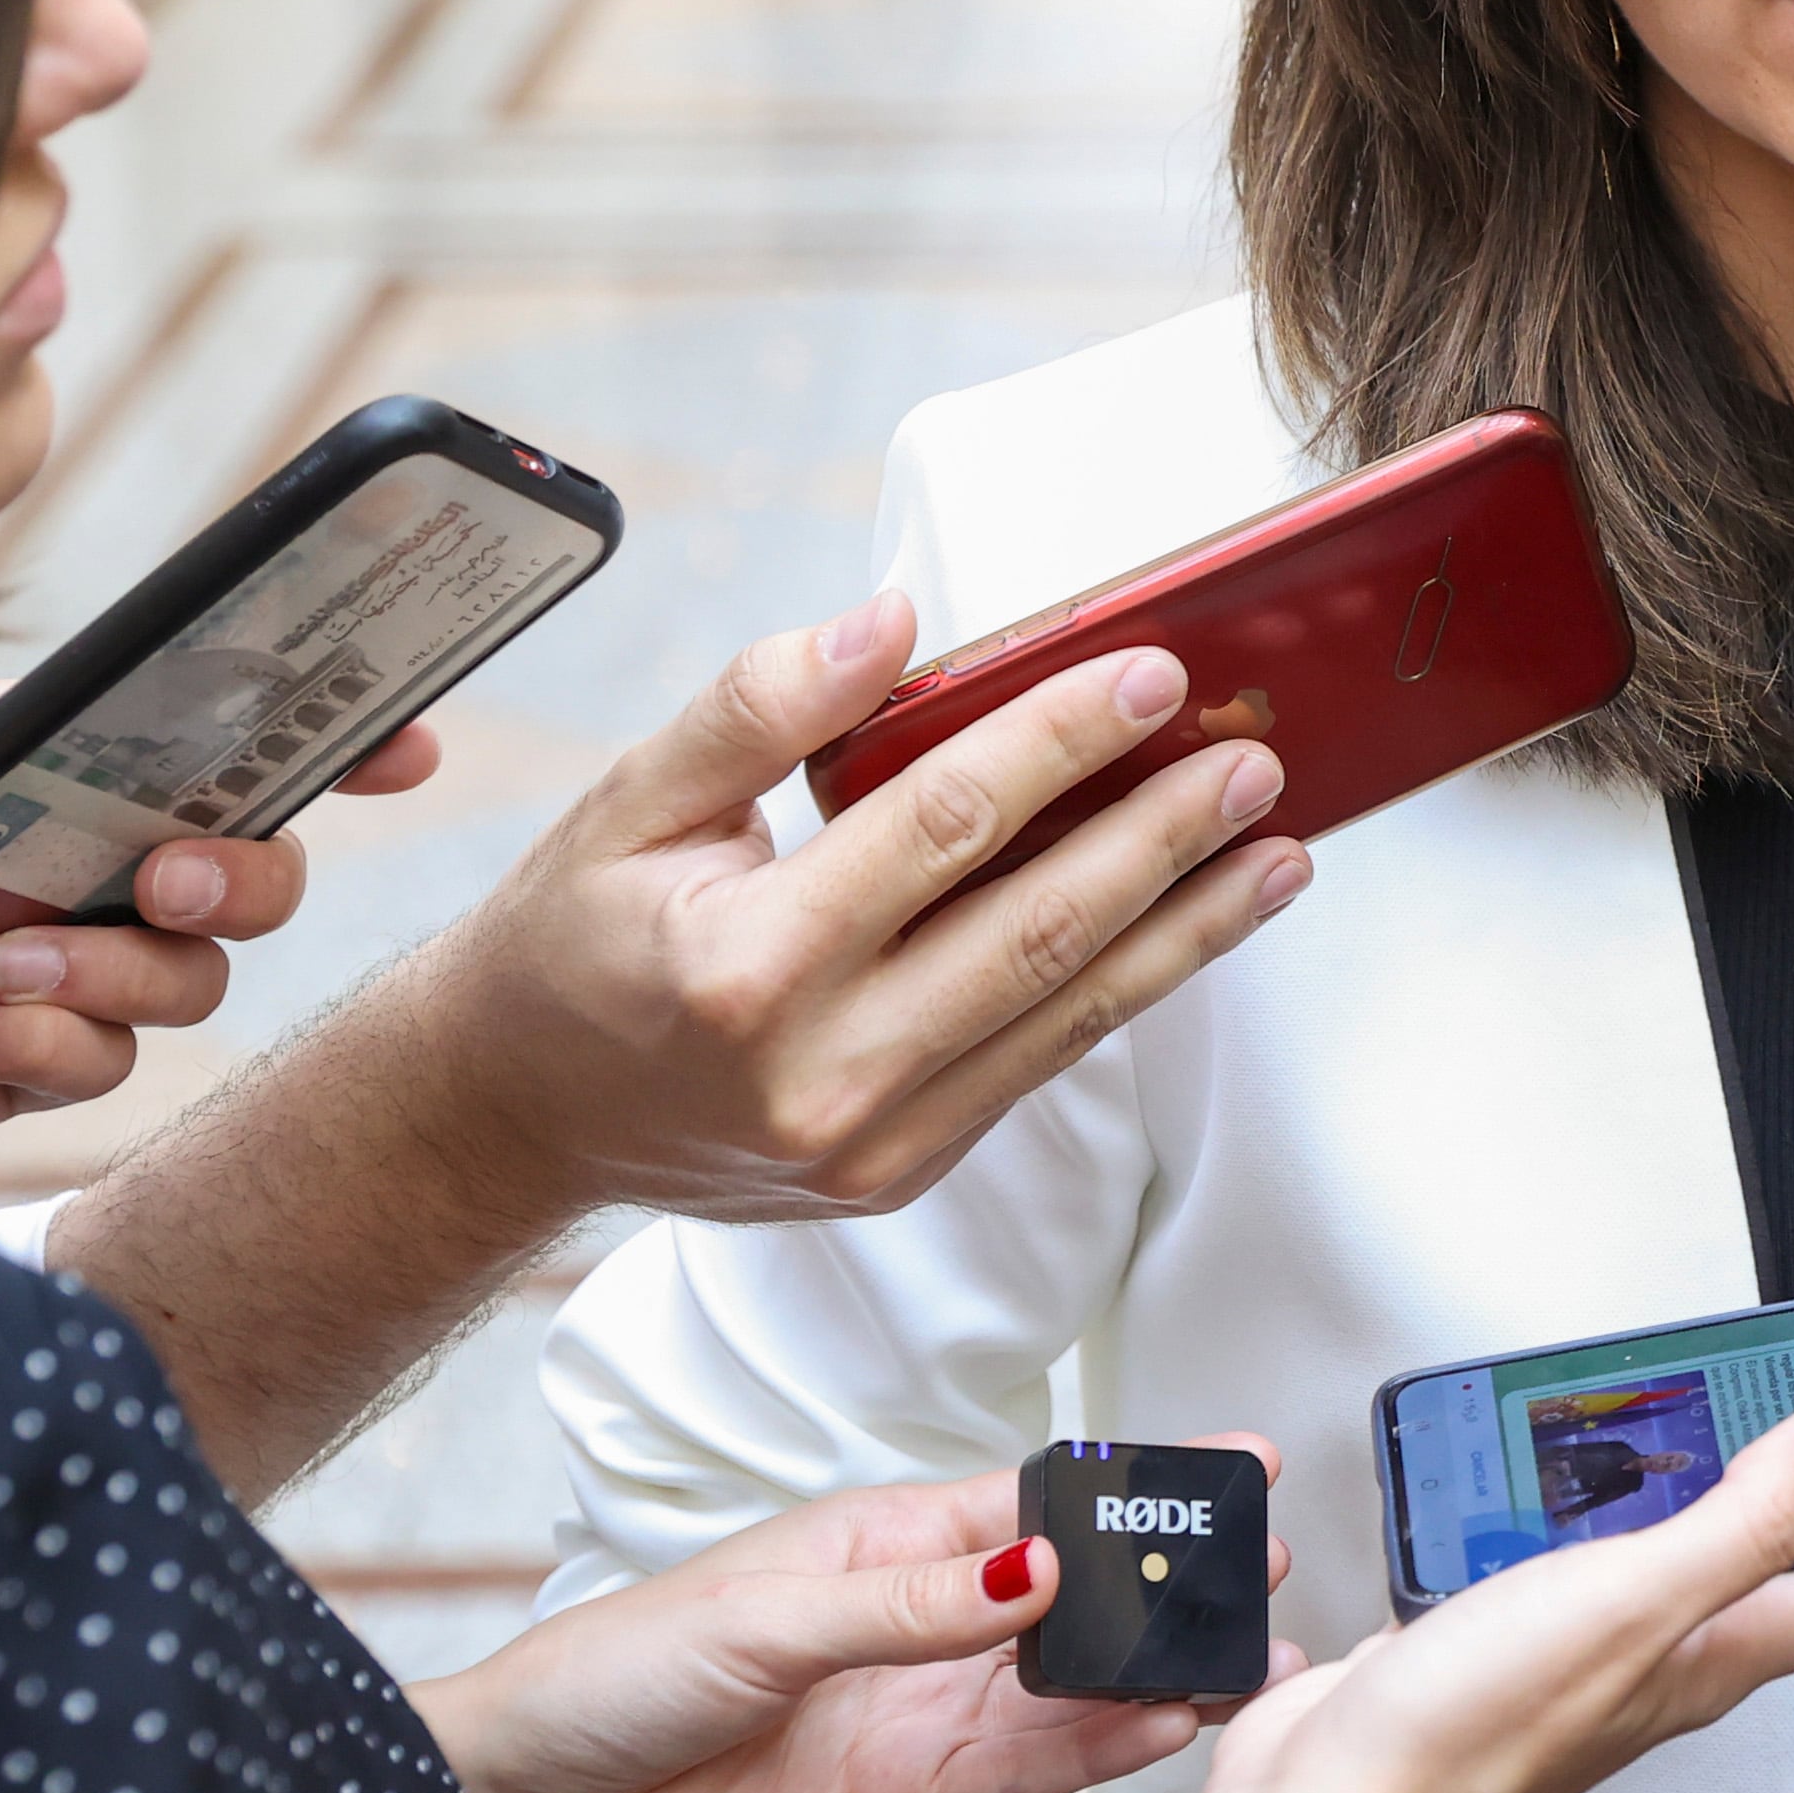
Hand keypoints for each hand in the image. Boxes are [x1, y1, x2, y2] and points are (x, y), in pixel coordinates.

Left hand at [0, 687, 433, 1157]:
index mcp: (7, 766)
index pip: (183, 729)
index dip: (312, 728)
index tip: (399, 737)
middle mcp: (46, 865)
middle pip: (236, 862)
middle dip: (244, 871)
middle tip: (167, 880)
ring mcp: (34, 971)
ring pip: (187, 978)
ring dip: (125, 975)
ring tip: (5, 971)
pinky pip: (92, 1071)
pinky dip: (44, 1056)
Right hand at [416, 590, 1314, 1219]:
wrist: (515, 1118)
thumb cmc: (572, 941)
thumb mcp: (632, 802)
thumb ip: (760, 706)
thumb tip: (893, 620)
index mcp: (744, 968)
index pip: (940, 830)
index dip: (1054, 743)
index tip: (1148, 675)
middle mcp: (819, 1073)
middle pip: (1036, 932)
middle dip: (1161, 838)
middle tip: (1252, 762)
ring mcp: (871, 1143)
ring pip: (1067, 1015)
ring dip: (1187, 927)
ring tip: (1278, 852)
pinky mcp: (903, 1172)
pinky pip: (1038, 1066)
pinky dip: (1125, 989)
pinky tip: (1190, 926)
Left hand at [419, 1450, 1294, 1792]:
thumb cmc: (606, 1681)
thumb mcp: (760, 1619)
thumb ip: (908, 1604)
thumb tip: (1036, 1570)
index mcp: (879, 1544)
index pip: (1031, 1505)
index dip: (1128, 1492)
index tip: (1220, 1471)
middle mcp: (914, 1628)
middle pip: (1069, 1602)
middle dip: (1161, 1586)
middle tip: (1254, 1571)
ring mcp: (914, 1718)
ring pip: (1064, 1692)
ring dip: (1150, 1676)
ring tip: (1239, 1660)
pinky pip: (1022, 1774)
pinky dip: (1098, 1753)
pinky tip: (1161, 1728)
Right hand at [1113, 1405, 1793, 1792]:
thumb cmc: (1467, 1737)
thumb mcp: (1630, 1603)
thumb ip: (1740, 1524)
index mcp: (1717, 1655)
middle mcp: (1668, 1657)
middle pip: (1792, 1562)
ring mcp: (1594, 1649)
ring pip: (1694, 1552)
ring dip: (1733, 1484)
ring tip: (1768, 1409)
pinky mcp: (1517, 1637)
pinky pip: (1598, 1555)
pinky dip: (1621, 1503)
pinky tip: (1599, 1467)